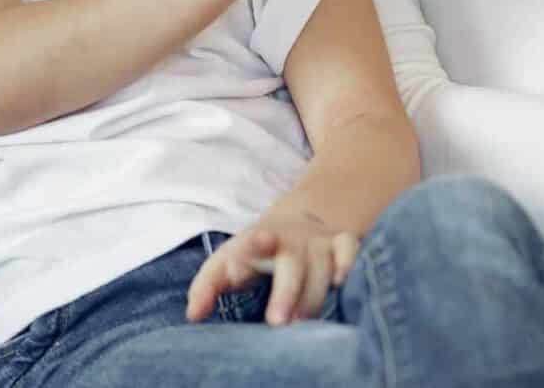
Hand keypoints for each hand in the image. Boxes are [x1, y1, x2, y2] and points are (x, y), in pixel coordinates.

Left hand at [185, 215, 362, 324]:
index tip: (249, 251)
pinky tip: (343, 282)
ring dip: (313, 295)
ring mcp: (317, 241)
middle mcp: (291, 240)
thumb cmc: (255, 251)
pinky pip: (351, 248)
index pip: (253, 241)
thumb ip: (207, 286)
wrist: (300, 221)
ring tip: (301, 323)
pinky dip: (350, 262)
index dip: (252, 245)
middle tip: (277, 322)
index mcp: (258, 240)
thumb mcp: (227, 260)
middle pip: (291, 264)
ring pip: (321, 266)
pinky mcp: (341, 243)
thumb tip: (192, 315)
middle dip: (287, 292)